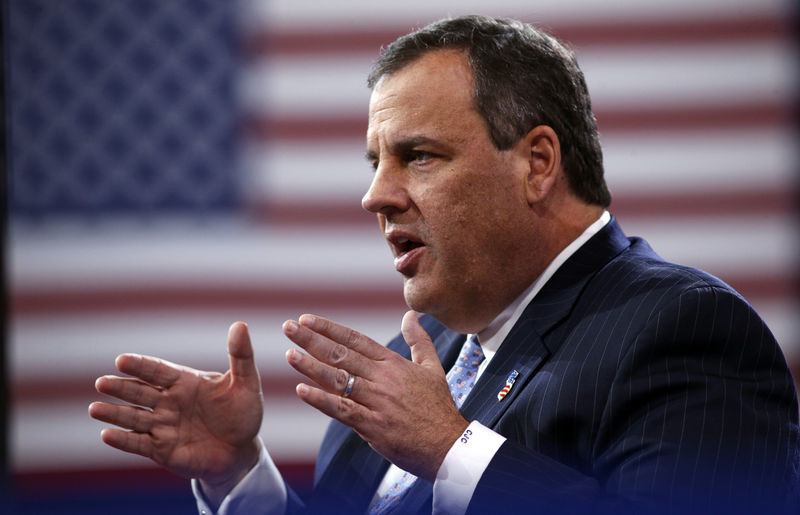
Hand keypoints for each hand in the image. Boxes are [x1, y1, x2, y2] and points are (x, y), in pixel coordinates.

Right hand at [89, 322, 262, 503]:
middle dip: (121, 388)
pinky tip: (106, 435)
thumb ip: (241, 356)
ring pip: (134, 418)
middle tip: (102, 382)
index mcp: (185, 382)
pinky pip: (139, 443)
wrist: (241, 451)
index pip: (158, 370)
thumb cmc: (243, 414)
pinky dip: (123, 440)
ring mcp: (163, 426)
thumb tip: (240, 324)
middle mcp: (169, 402)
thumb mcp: (246, 384)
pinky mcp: (162, 450)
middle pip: (141, 393)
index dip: (141, 366)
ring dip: (115, 413)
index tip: (122, 360)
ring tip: (95, 408)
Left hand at [283, 310, 468, 480]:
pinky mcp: (373, 425)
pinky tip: (301, 390)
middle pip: (341, 355)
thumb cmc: (439, 407)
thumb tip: (410, 315)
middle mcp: (383, 379)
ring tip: (289, 354)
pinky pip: (342, 410)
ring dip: (311, 366)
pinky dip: (321, 400)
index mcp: (393, 364)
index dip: (330, 328)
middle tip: (288, 327)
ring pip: (339, 379)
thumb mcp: (432, 367)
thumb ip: (418, 340)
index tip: (307, 319)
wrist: (449, 444)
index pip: (356, 340)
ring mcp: (377, 402)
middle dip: (312, 340)